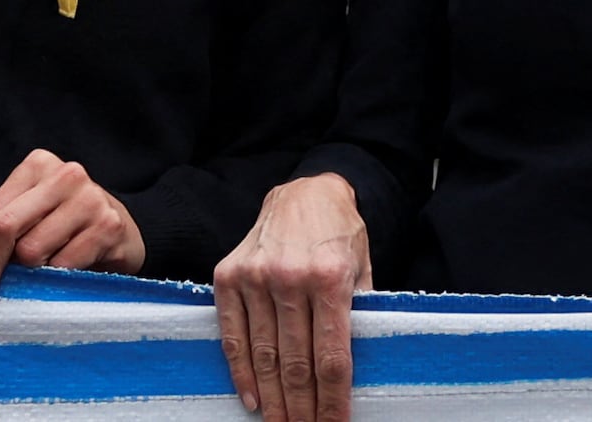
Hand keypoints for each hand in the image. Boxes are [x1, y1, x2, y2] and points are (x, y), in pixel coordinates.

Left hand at [0, 149, 146, 311]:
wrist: (123, 231)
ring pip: (32, 251)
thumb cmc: (65, 227)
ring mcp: (90, 198)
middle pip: (5, 227)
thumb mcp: (29, 220)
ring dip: (29, 273)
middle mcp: (64, 175)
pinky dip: (56, 279)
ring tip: (41, 271)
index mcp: (37, 167)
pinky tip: (65, 272)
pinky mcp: (109, 225)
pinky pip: (63, 267)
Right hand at [212, 171, 372, 421]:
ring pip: (264, 355)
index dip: (333, 399)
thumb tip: (355, 368)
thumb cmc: (339, 235)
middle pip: (296, 363)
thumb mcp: (363, 267)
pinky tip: (252, 399)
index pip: (332, 355)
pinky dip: (242, 372)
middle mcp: (292, 277)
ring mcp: (256, 277)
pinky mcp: (228, 277)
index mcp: (332, 277)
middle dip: (301, 408)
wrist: (304, 192)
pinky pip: (232, 336)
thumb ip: (359, 312)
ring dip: (272, 399)